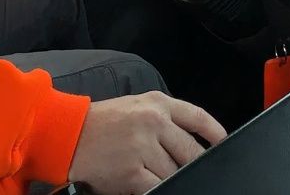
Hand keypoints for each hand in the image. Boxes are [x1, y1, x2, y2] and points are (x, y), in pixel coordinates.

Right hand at [67, 91, 226, 194]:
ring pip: (175, 171)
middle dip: (193, 162)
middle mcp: (154, 123)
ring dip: (172, 176)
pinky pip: (158, 185)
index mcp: (157, 104)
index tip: (222, 143)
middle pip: (191, 150)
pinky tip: (149, 181)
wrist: (68, 134)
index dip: (215, 132)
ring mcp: (143, 148)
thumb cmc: (102, 121)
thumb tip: (190, 137)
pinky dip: (157, 186)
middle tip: (189, 166)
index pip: (198, 117)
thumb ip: (164, 116)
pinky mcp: (132, 172)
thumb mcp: (136, 105)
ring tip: (157, 171)